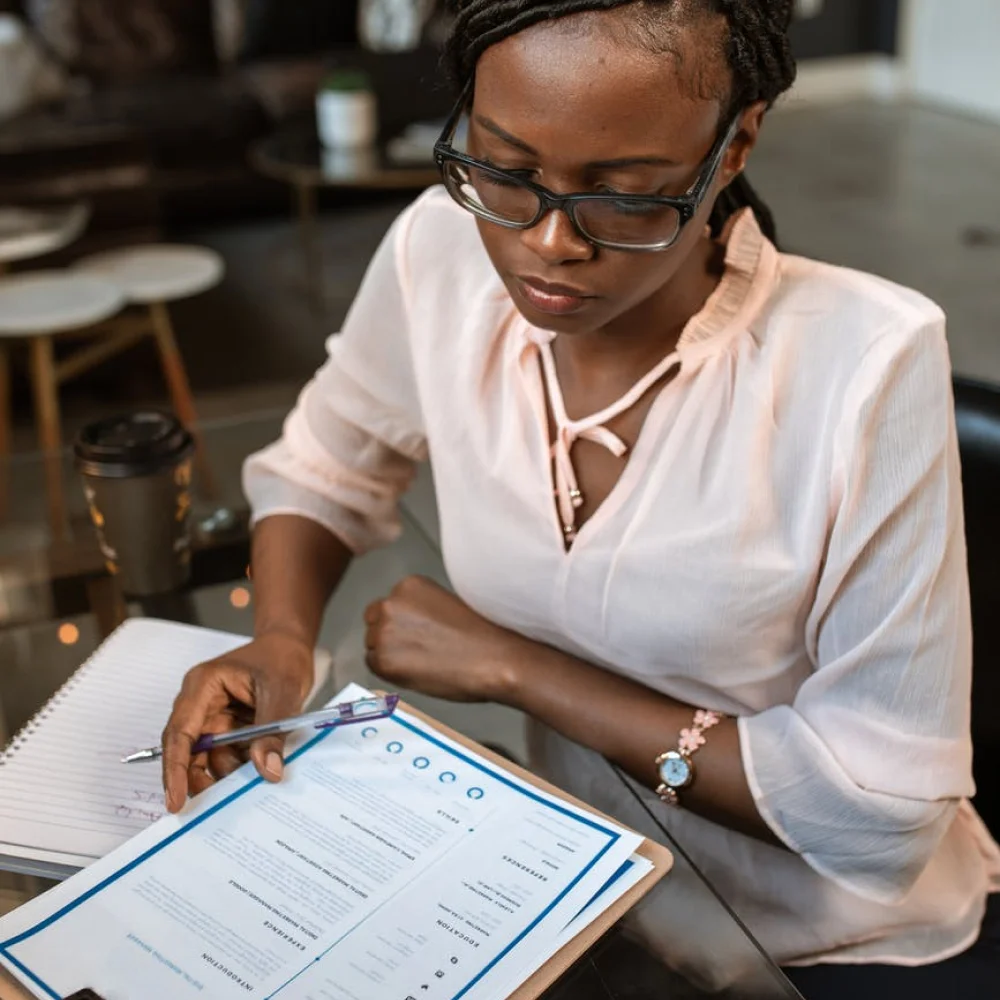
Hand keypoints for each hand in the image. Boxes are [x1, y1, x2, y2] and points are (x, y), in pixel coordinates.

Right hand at [160, 632, 313, 812]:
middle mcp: (200, 705)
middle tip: (222, 805)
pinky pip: (228, 756)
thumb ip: (272, 731)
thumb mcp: (283, 692)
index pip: (180, 734)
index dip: (175, 770)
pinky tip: (260, 769)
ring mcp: (213, 719)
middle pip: (189, 753)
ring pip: (211, 760)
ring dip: (229, 773)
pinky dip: (242, 767)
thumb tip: (267, 770)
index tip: (175, 801)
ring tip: (255, 778)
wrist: (291, 647)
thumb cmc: (281, 658)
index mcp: (202, 687)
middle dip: (203, 778)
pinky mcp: (227, 730)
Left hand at [364, 576, 523, 702]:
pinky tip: (417, 672)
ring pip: (373, 646)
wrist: (494, 659)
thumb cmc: (479, 635)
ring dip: (390, 655)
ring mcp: (384, 632)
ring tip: (422, 662)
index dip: (400, 623)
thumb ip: (417, 610)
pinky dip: (390, 672)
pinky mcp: (384, 660)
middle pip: (373, 623)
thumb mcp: (443, 604)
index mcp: (407, 586)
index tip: (417, 635)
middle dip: (389, 636)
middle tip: (416, 651)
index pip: (386, 606)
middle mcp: (390, 604)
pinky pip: (375, 666)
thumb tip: (405, 627)